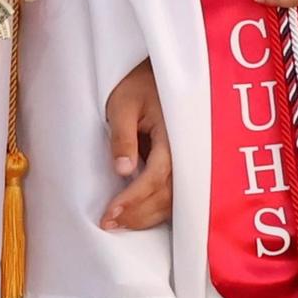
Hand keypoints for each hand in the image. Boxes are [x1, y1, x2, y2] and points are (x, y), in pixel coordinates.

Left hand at [103, 57, 171, 230]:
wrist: (160, 75)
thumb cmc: (139, 85)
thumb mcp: (123, 104)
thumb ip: (123, 136)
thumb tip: (123, 171)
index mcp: (173, 135)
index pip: (156, 176)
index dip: (134, 198)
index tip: (110, 213)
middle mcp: (186, 152)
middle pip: (167, 196)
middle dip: (138, 214)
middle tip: (109, 223)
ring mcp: (188, 160)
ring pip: (174, 200)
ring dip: (146, 216)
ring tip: (118, 222)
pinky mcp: (183, 165)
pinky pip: (175, 195)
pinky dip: (156, 209)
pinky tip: (137, 215)